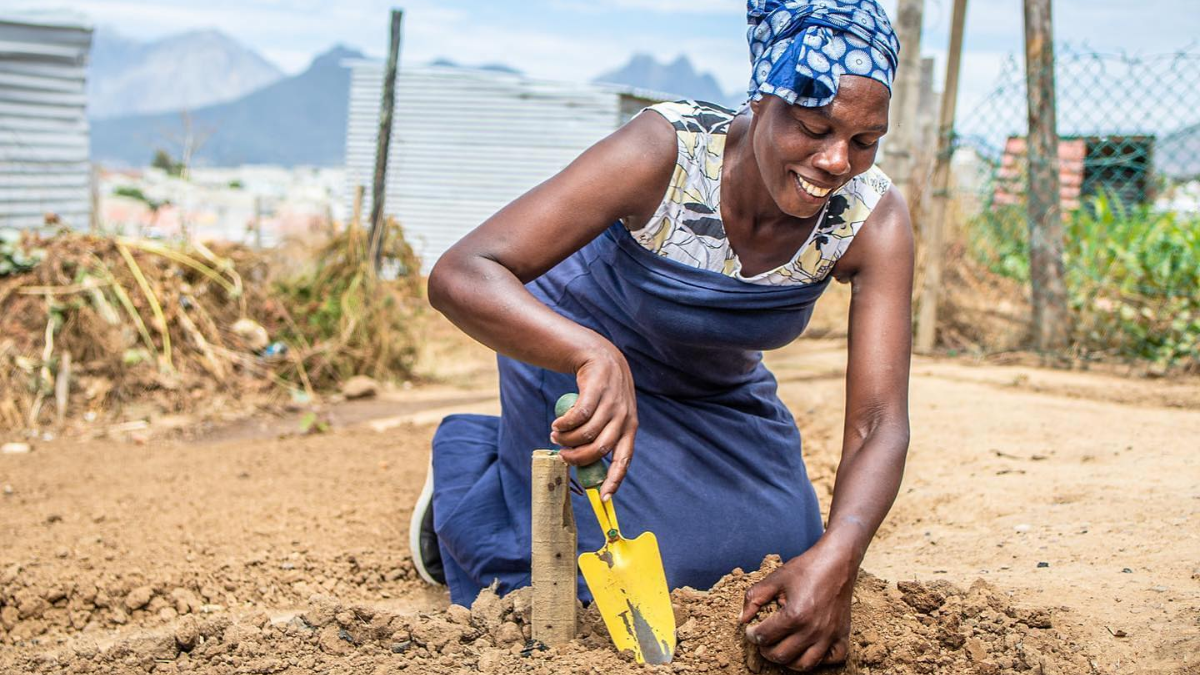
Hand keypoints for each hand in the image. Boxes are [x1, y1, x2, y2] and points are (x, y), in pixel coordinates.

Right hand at [551, 344, 637, 500]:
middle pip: (599, 449)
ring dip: (566, 439)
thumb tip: (585, 465)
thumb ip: (604, 436)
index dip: (615, 480)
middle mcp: (624, 417)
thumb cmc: (603, 394)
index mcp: (629, 428)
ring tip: (555, 435)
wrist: (601, 357)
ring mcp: (611, 403)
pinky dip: (564, 424)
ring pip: (586, 433)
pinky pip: (578, 415)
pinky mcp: (597, 390)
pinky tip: (557, 424)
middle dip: (577, 456)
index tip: (604, 498)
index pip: (624, 460)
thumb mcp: (612, 414)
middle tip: (563, 454)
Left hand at [739, 540, 857, 670]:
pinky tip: (809, 649)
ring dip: (788, 661)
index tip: (751, 630)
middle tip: (762, 641)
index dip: (752, 635)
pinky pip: (833, 658)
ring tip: (781, 649)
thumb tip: (742, 618)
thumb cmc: (807, 568)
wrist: (837, 561)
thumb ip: (755, 597)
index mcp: (794, 615)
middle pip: (781, 655)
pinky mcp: (842, 634)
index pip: (765, 637)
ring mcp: (829, 635)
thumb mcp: (776, 578)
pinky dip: (820, 660)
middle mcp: (813, 630)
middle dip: (765, 650)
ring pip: (805, 664)